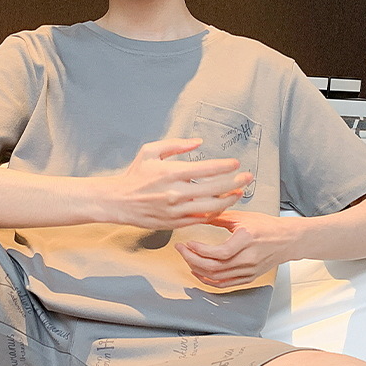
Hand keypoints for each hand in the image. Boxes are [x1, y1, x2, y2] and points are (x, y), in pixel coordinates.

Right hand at [100, 138, 251, 229]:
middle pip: (215, 188)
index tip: (236, 163)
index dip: (225, 166)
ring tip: (240, 193)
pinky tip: (222, 206)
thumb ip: (176, 145)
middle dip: (236, 182)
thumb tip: (198, 142)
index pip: (207, 169)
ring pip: (212, 207)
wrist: (118, 201)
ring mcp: (177, 210)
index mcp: (172, 173)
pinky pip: (201, 219)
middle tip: (248, 177)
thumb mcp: (150, 151)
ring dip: (230, 199)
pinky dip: (215, 213)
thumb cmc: (134, 175)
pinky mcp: (175, 223)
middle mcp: (176, 192)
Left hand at [175, 210, 296, 287]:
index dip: (200, 250)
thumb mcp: (243, 217)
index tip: (188, 243)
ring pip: (217, 277)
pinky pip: (225, 284)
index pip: (219, 252)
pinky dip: (209, 281)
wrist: (288, 240)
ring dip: (198, 270)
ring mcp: (249, 270)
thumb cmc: (268, 227)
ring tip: (187, 259)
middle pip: (214, 267)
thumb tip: (200, 215)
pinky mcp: (249, 277)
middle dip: (192, 259)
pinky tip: (199, 273)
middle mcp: (248, 258)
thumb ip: (220, 217)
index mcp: (247, 240)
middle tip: (181, 250)